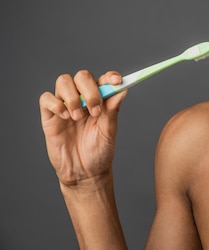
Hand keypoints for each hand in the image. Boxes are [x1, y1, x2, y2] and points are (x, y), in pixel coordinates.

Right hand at [39, 70, 127, 186]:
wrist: (84, 172)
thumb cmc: (99, 151)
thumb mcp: (109, 130)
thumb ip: (113, 109)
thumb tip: (122, 89)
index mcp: (100, 100)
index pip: (104, 79)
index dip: (110, 76)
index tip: (117, 81)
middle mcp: (83, 98)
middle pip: (82, 76)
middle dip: (89, 90)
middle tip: (95, 110)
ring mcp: (65, 106)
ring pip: (63, 82)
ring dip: (72, 97)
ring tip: (77, 118)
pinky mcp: (50, 116)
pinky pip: (46, 98)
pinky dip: (56, 104)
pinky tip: (65, 118)